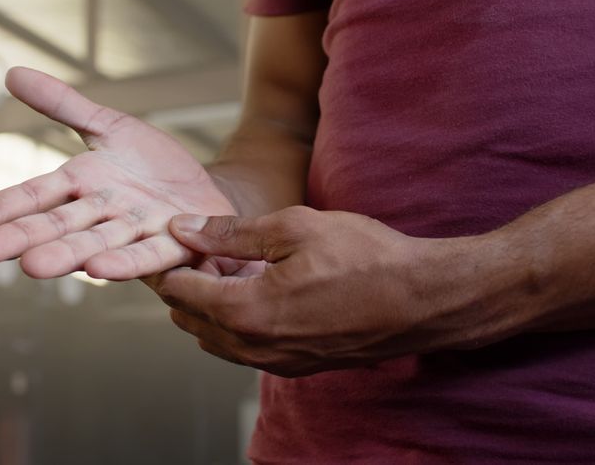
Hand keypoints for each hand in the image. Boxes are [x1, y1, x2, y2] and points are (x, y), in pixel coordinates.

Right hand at [0, 67, 239, 279]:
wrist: (206, 192)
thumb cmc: (152, 167)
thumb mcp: (108, 127)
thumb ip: (62, 105)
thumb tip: (10, 73)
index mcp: (79, 186)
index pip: (31, 197)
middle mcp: (101, 213)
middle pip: (56, 225)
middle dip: (22, 238)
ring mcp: (136, 230)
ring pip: (95, 242)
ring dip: (66, 254)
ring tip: (35, 266)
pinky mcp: (174, 242)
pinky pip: (147, 254)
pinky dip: (125, 261)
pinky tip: (100, 269)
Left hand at [152, 207, 520, 376]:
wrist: (422, 300)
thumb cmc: (365, 258)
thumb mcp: (294, 228)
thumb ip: (230, 233)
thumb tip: (184, 229)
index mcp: (246, 312)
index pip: (179, 293)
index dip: (171, 262)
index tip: (176, 238)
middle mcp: (254, 348)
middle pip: (189, 320)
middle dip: (187, 284)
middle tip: (204, 248)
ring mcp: (276, 363)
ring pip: (215, 338)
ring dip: (211, 304)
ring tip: (231, 266)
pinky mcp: (296, 366)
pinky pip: (245, 348)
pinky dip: (236, 321)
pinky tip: (258, 288)